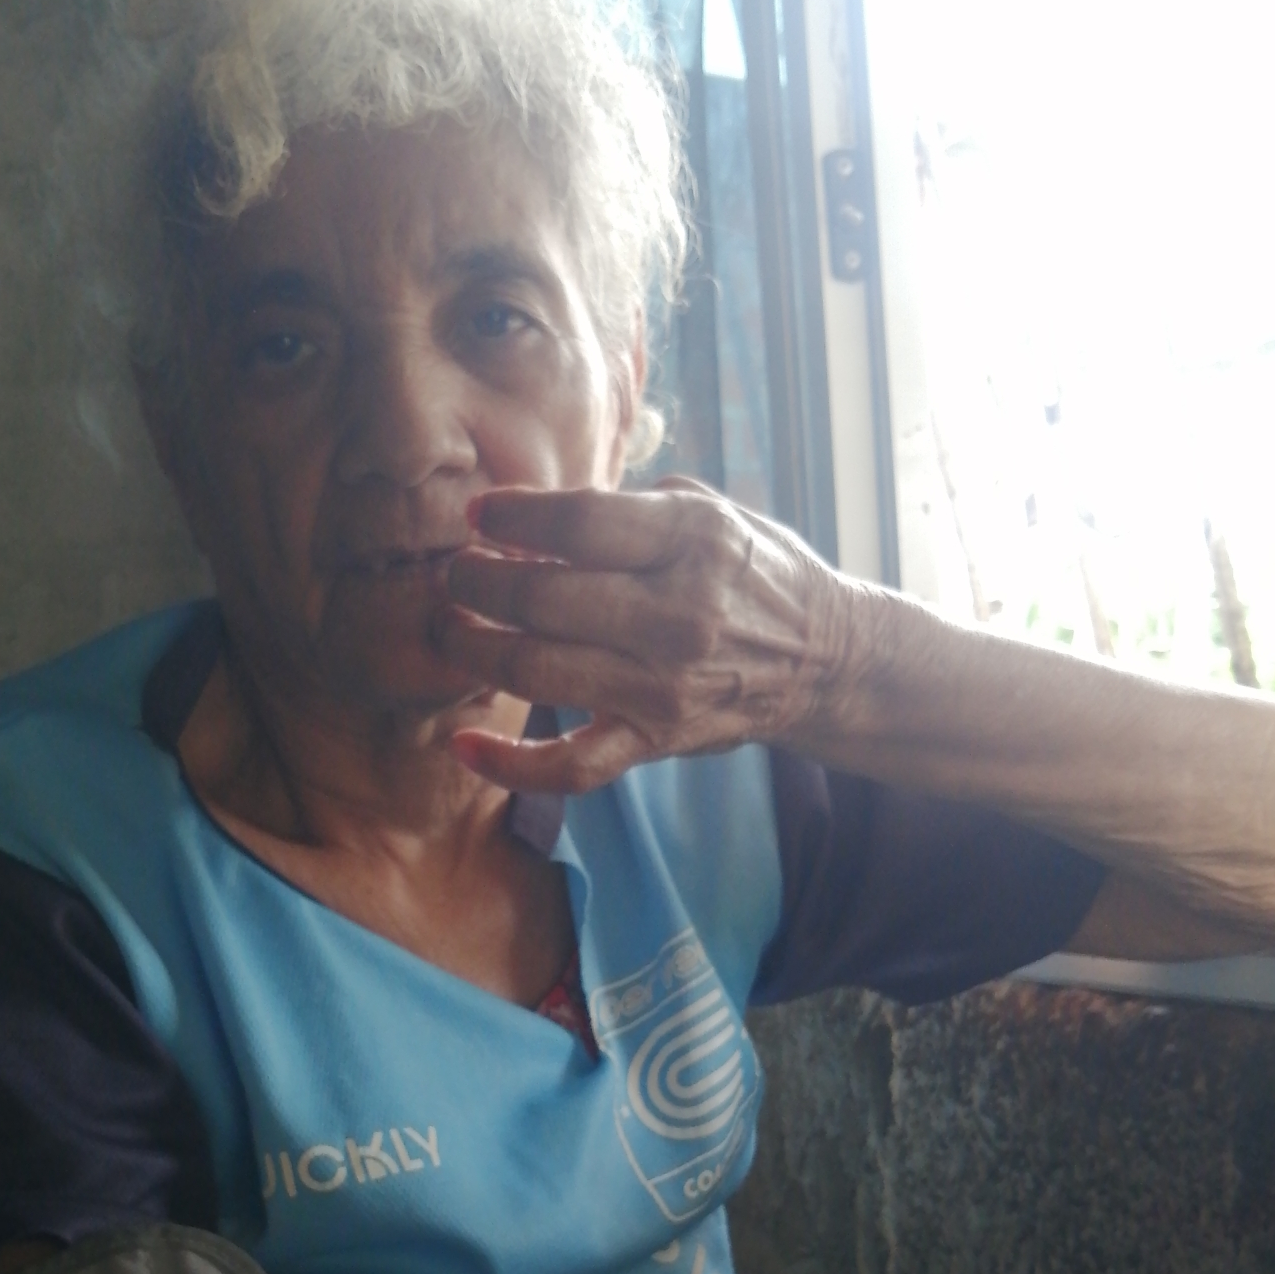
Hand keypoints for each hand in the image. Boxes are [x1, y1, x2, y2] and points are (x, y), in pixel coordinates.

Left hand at [441, 477, 854, 792]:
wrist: (825, 660)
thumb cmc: (753, 574)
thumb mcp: (711, 511)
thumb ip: (630, 507)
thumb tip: (539, 511)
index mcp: (693, 540)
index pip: (577, 523)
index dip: (511, 517)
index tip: (476, 516)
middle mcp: (678, 613)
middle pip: (542, 598)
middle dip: (476, 582)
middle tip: (454, 573)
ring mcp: (664, 684)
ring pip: (537, 671)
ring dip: (473, 649)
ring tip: (449, 627)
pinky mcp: (655, 740)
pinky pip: (570, 766)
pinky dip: (510, 764)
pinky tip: (463, 746)